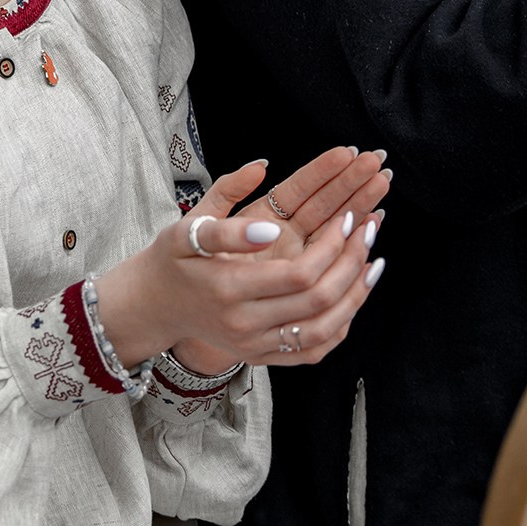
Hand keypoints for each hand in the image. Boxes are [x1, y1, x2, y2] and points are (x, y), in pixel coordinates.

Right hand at [96, 155, 384, 373]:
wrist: (153, 307)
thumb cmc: (172, 259)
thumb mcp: (188, 224)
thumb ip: (225, 199)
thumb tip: (263, 167)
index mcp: (227, 288)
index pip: (299, 275)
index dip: (332, 245)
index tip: (348, 215)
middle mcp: (244, 324)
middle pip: (318, 301)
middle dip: (352, 262)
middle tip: (368, 227)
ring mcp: (255, 346)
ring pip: (324, 330)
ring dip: (357, 294)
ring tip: (373, 259)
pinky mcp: (262, 358)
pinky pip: (314, 350)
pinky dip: (342, 323)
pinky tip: (355, 292)